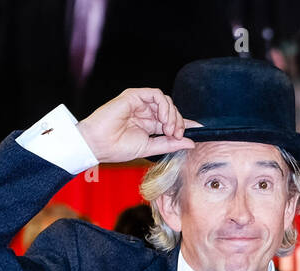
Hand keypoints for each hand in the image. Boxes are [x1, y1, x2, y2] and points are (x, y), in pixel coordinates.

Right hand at [76, 88, 196, 163]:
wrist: (99, 144)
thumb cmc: (118, 148)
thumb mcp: (150, 148)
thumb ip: (170, 144)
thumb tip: (191, 142)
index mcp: (149, 125)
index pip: (172, 120)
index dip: (187, 124)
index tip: (201, 130)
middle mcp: (146, 112)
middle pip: (172, 110)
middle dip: (179, 122)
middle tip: (176, 135)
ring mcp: (140, 103)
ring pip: (166, 101)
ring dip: (172, 115)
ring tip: (169, 129)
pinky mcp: (133, 95)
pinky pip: (156, 94)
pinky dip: (164, 105)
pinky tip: (163, 119)